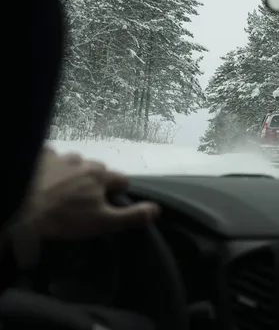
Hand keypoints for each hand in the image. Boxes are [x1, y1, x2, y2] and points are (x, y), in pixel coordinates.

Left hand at [19, 147, 160, 239]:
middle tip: (80, 203)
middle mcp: (84, 161)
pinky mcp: (40, 157)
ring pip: (75, 164)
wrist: (21, 211)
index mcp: (101, 175)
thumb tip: (156, 209)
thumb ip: (131, 215)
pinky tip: (44, 181)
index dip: (117, 194)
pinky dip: (51, 167)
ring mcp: (60, 157)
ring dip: (72, 174)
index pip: (121, 179)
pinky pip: (51, 158)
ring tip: (60, 193)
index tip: (104, 206)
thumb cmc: (64, 218)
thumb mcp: (102, 223)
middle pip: (98, 170)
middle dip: (94, 183)